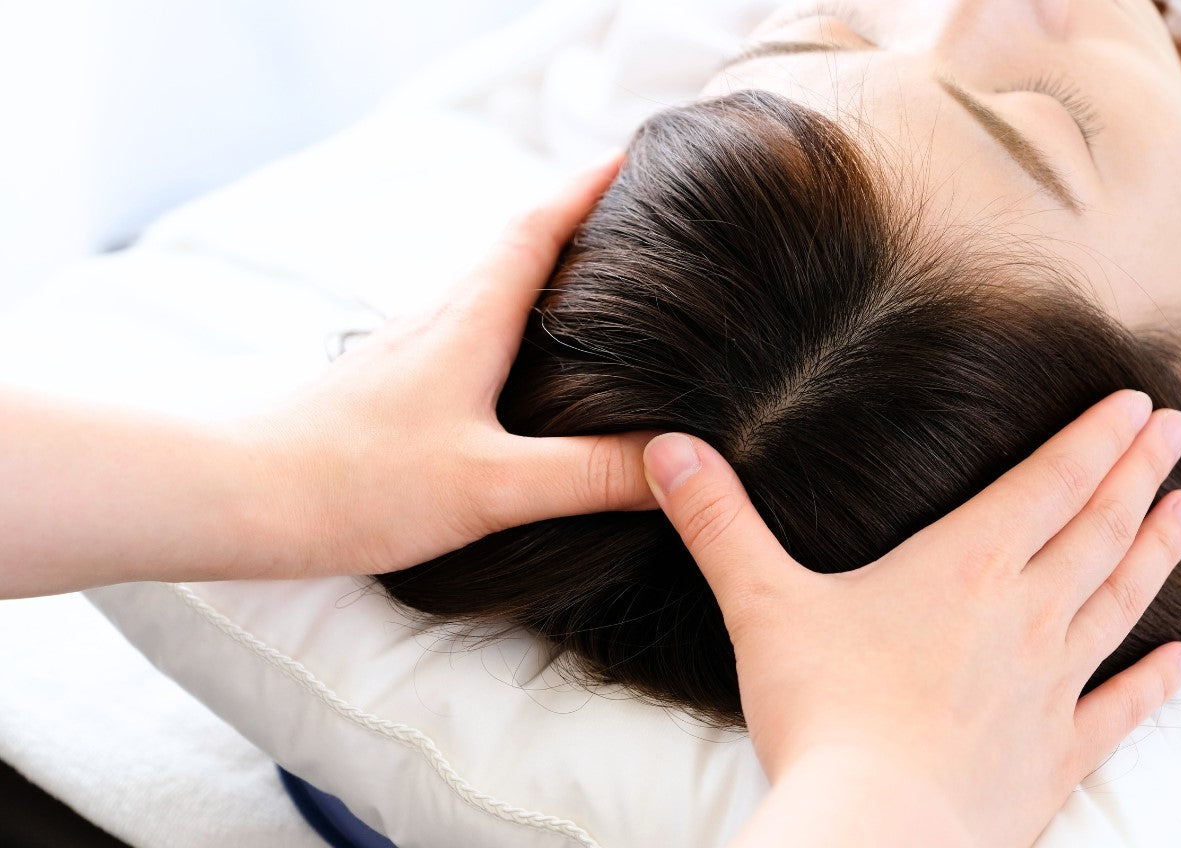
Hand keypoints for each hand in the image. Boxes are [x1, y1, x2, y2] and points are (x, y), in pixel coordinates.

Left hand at [240, 154, 654, 576]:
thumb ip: (587, 475)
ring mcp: (414, 345)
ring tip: (598, 279)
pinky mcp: (396, 380)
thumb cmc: (357, 482)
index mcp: (471, 318)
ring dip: (543, 266)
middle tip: (636, 214)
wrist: (240, 495)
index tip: (637, 159)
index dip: (590, 189)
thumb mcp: (490, 486)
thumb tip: (674, 460)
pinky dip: (511, 316)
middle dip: (577, 218)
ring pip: (492, 283)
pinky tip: (524, 358)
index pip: (539, 227)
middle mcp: (442, 316)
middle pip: (518, 242)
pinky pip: (469, 324)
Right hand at [644, 391, 1180, 846]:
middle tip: (1175, 432)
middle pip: (1099, 530)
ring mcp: (1050, 689)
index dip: (1093, 439)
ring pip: (1120, 603)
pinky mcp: (1054, 756)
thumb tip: (666, 448)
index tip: (1135, 403)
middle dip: (1138, 475)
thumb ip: (718, 522)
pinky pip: (1119, 708)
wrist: (876, 832)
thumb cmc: (822, 715)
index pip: (1048, 484)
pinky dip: (1152, 681)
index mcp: (965, 568)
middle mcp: (1025, 617)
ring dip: (1157, 553)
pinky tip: (1179, 660)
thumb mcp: (761, 604)